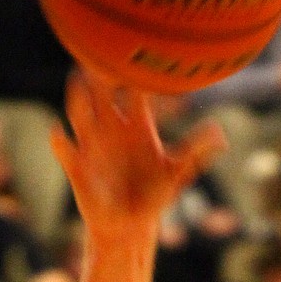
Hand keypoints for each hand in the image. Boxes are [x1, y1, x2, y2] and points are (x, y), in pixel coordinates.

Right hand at [51, 70, 225, 236]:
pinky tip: (59, 132)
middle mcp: (112, 128)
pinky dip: (60, 142)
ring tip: (77, 81)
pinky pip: (65, 151)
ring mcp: (92, 144)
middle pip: (102, 93)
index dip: (136, 77)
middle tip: (102, 57)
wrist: (130, 224)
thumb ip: (195, 150)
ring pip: (80, 113)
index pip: (135, 93)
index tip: (138, 62)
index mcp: (137, 126)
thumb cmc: (155, 196)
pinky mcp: (78, 166)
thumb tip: (221, 136)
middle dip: (100, 76)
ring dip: (78, 98)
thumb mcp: (176, 173)